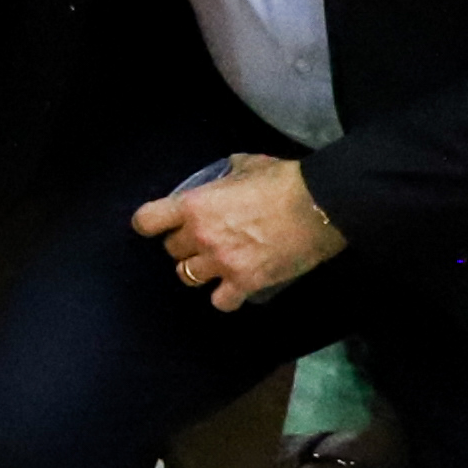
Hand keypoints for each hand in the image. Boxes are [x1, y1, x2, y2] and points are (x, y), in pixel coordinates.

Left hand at [129, 153, 342, 311]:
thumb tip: (228, 175)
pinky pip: (220, 302)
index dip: (150, 224)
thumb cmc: (282, 181)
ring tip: (216, 265)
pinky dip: (226, 297)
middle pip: (171, 251)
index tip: (159, 225)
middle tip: (203, 241)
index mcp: (194, 205)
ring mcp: (222, 263)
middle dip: (184, 246)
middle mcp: (201, 236)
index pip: (147, 221)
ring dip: (199, 271)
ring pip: (188, 277)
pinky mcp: (246, 283)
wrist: (319, 207)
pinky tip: (236, 288)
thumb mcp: (245, 166)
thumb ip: (226, 174)